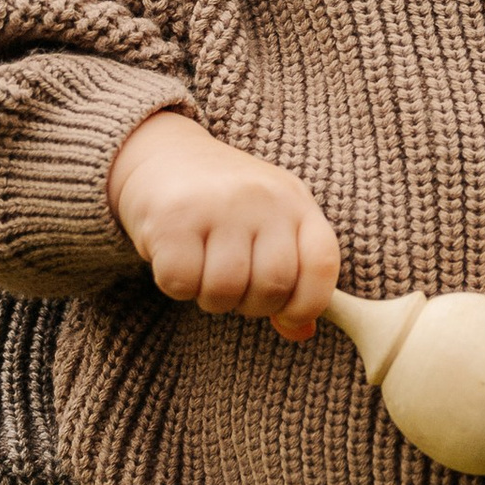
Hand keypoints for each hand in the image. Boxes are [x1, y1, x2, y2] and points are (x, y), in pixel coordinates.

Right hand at [105, 111, 341, 336]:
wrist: (163, 152)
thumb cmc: (224, 202)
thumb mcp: (269, 226)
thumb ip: (292, 278)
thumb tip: (301, 332)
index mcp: (297, 201)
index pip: (321, 264)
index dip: (308, 303)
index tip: (285, 312)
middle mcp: (263, 198)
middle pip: (273, 286)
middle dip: (251, 305)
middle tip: (233, 286)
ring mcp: (219, 204)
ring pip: (225, 291)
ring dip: (211, 298)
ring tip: (203, 270)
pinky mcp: (173, 217)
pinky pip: (181, 283)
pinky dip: (176, 286)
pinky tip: (176, 259)